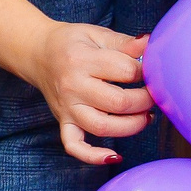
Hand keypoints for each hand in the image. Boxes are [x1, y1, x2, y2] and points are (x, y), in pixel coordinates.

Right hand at [31, 24, 151, 164]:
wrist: (37, 53)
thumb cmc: (71, 43)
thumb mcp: (96, 34)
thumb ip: (124, 42)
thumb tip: (151, 44)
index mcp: (81, 60)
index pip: (125, 71)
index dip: (145, 71)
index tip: (149, 70)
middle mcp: (72, 86)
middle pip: (118, 103)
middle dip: (145, 101)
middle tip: (154, 95)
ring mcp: (67, 107)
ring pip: (102, 127)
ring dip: (132, 126)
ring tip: (145, 117)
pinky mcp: (63, 121)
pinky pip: (74, 145)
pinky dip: (93, 156)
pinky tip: (114, 156)